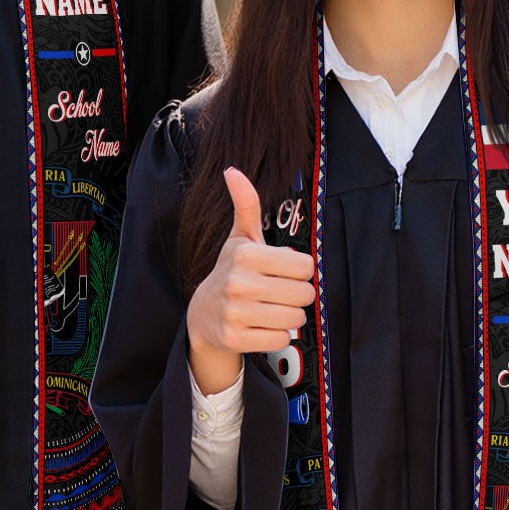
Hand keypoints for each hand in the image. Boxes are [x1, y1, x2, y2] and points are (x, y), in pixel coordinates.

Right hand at [185, 167, 313, 396]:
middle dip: (297, 295)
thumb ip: (246, 205)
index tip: (283, 272)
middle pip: (304, 293)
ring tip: (271, 309)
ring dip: (289, 316)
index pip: (305, 265)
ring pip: (295, 318)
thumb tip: (232, 171)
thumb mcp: (240, 238)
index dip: (299, 270)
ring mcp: (235, 312)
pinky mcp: (235, 338)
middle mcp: (239, 282)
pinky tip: (262, 326)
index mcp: (246, 254)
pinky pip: (280, 339)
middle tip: (279, 293)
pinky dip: (277, 335)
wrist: (203, 314)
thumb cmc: (231, 271)